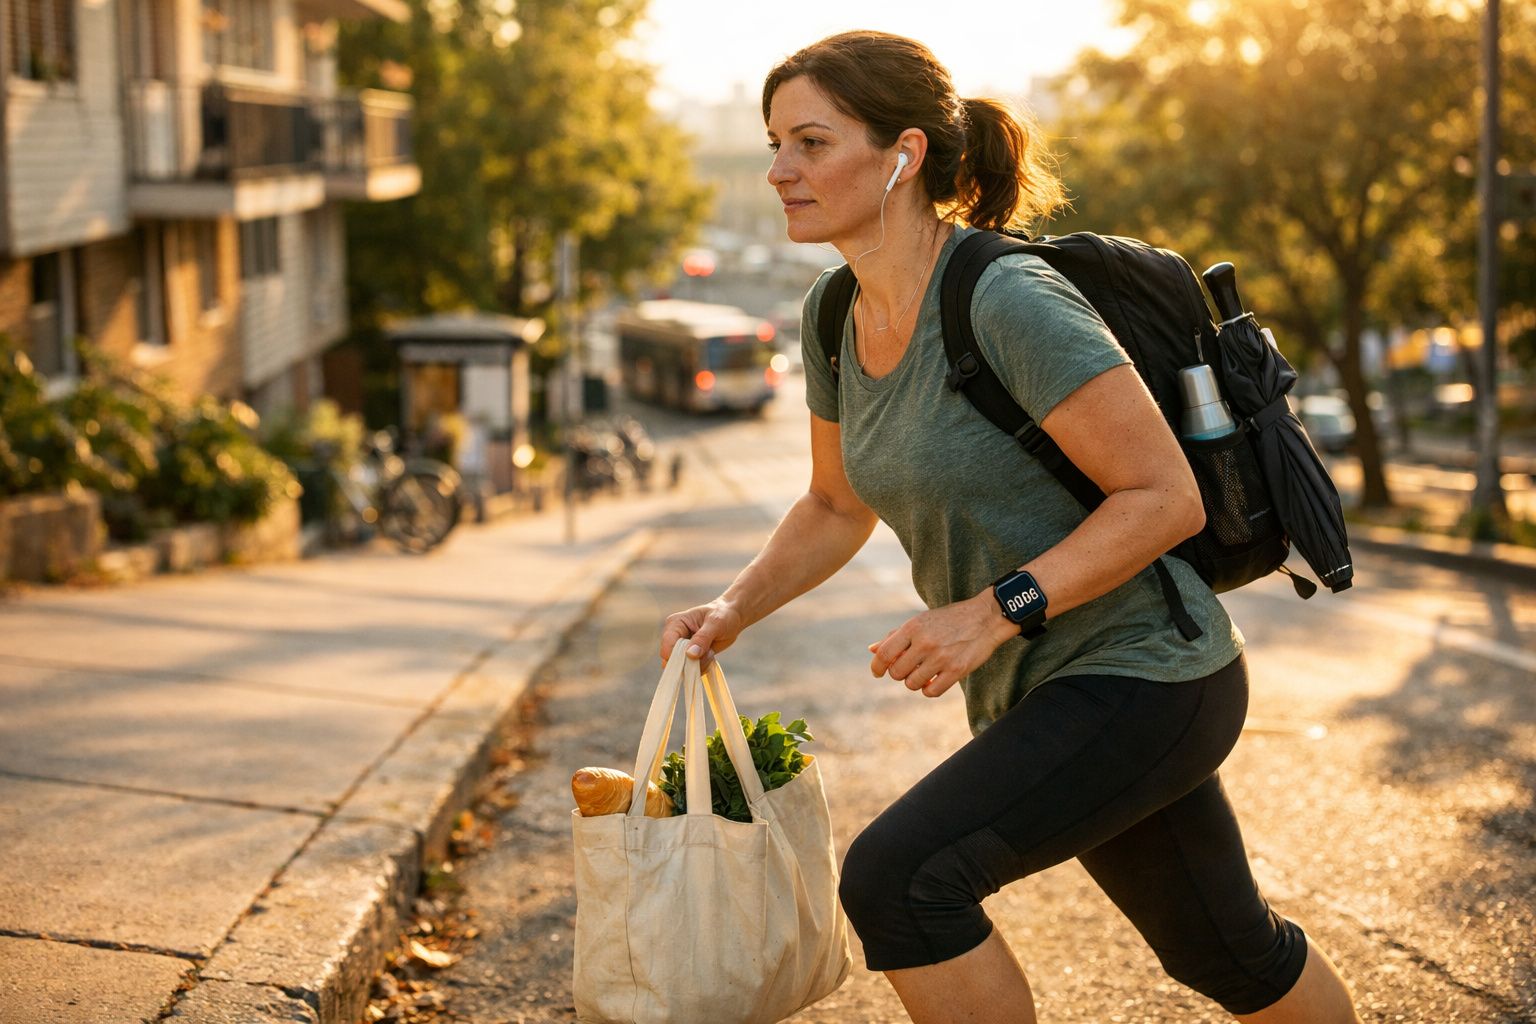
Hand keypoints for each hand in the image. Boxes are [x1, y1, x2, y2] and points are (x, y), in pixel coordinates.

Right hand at [660, 599, 744, 669]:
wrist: (731, 619)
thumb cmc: (722, 615)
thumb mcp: (716, 623)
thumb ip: (703, 638)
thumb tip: (690, 654)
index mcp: (675, 623)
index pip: (668, 645)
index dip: (677, 656)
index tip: (695, 658)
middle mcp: (674, 637)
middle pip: (672, 660)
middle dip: (691, 662)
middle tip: (708, 653)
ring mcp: (680, 649)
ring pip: (682, 669)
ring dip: (699, 665)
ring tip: (710, 651)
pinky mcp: (688, 658)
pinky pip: (691, 671)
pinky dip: (703, 667)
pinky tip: (710, 655)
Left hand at [868, 593, 1014, 698]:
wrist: (985, 617)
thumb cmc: (949, 619)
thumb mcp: (920, 621)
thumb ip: (895, 636)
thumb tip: (872, 650)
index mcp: (913, 627)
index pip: (883, 654)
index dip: (876, 667)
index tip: (877, 673)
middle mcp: (925, 642)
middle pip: (896, 672)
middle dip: (899, 673)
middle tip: (910, 667)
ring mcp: (941, 658)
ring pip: (912, 684)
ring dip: (914, 681)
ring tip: (924, 672)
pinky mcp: (956, 670)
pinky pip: (931, 692)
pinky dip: (928, 689)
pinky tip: (933, 680)